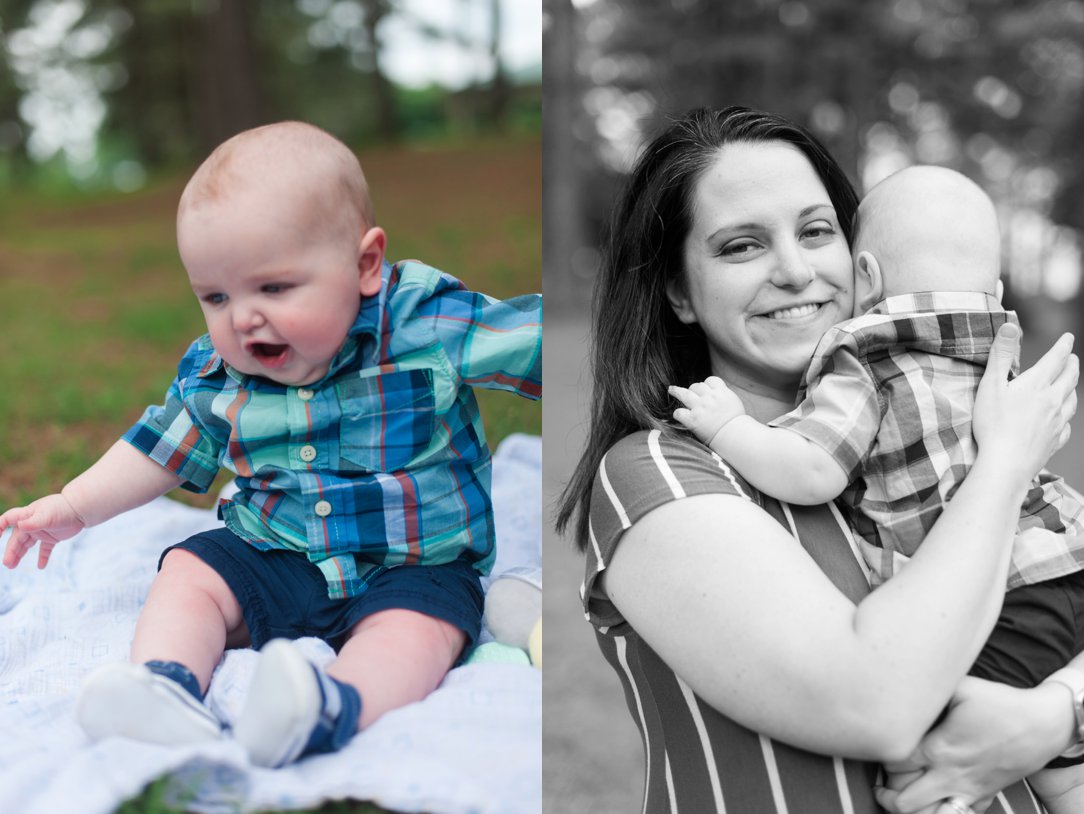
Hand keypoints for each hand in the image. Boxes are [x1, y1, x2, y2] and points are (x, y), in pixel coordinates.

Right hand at [1, 493, 86, 568]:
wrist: (81, 509)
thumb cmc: (63, 509)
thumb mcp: (47, 516)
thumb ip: (33, 522)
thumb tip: (20, 526)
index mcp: (27, 515)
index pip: (8, 519)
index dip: (0, 526)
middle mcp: (32, 524)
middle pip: (17, 538)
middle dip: (11, 550)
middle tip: (7, 563)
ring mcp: (42, 531)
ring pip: (27, 545)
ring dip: (19, 555)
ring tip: (12, 566)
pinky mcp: (52, 538)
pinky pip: (45, 549)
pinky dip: (42, 557)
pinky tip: (41, 567)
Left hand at [669, 376, 745, 445]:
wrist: (736, 436)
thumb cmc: (737, 423)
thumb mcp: (734, 402)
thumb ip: (723, 396)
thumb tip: (718, 393)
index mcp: (721, 392)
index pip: (710, 380)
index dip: (706, 385)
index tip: (705, 389)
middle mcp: (709, 397)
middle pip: (696, 386)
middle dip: (694, 390)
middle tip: (691, 394)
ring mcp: (700, 407)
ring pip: (684, 394)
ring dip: (676, 392)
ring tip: (671, 390)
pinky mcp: (693, 419)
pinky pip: (679, 412)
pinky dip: (678, 414)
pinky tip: (680, 416)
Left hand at [874, 677, 1067, 812]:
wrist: (1042, 725)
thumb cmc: (1000, 704)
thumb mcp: (962, 687)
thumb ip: (930, 689)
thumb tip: (903, 681)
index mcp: (940, 749)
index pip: (894, 765)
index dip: (882, 756)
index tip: (882, 745)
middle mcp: (951, 776)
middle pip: (904, 801)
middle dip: (887, 792)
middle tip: (882, 779)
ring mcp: (968, 791)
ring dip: (910, 809)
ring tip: (899, 797)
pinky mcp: (983, 797)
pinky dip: (938, 813)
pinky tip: (929, 801)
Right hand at [972, 325, 1077, 484]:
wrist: (1006, 463)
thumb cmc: (993, 424)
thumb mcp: (991, 385)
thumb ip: (1001, 354)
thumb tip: (1010, 326)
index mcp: (1037, 385)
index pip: (1056, 358)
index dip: (1063, 346)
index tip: (1068, 337)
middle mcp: (1053, 401)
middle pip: (1069, 378)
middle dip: (1072, 365)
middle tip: (1072, 359)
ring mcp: (1056, 422)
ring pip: (1072, 401)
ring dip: (1072, 389)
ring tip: (1069, 385)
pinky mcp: (1054, 441)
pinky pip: (1066, 427)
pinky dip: (1066, 418)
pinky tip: (1062, 420)